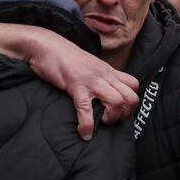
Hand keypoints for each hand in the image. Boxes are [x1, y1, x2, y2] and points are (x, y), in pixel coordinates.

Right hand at [0, 23, 139, 139]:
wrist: (46, 46)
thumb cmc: (65, 58)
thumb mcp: (89, 65)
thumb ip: (99, 76)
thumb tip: (104, 92)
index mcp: (108, 70)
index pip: (134, 85)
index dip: (130, 101)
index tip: (119, 109)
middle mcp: (104, 75)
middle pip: (131, 97)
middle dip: (125, 114)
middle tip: (111, 119)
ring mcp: (91, 80)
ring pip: (117, 102)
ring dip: (111, 118)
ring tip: (101, 122)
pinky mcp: (75, 86)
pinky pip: (87, 109)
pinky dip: (87, 125)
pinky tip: (83, 132)